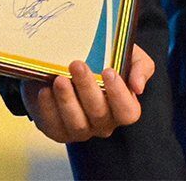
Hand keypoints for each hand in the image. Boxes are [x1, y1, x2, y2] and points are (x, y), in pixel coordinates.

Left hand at [21, 45, 153, 142]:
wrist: (66, 62)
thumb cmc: (102, 59)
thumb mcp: (126, 54)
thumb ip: (140, 66)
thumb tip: (138, 87)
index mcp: (122, 108)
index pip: (128, 112)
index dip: (119, 94)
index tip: (108, 71)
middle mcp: (103, 123)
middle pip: (99, 114)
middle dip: (87, 88)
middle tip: (77, 65)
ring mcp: (80, 130)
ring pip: (77, 124)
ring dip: (68, 100)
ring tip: (60, 79)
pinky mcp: (57, 130)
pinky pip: (53, 125)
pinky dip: (49, 108)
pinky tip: (45, 91)